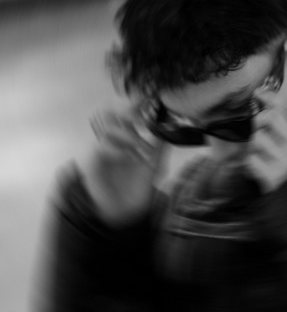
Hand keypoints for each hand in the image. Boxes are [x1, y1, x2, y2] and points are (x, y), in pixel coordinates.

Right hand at [80, 104, 165, 225]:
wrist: (123, 212)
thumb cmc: (137, 187)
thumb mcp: (154, 166)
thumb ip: (160, 146)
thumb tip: (170, 126)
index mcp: (125, 136)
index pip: (123, 109)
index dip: (134, 101)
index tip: (150, 98)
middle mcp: (110, 139)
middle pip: (108, 110)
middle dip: (126, 109)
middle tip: (143, 119)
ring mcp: (99, 149)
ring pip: (107, 127)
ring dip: (128, 135)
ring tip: (143, 150)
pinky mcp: (91, 162)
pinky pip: (99, 147)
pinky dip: (117, 149)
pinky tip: (128, 157)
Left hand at [246, 90, 286, 192]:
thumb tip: (263, 93)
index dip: (271, 97)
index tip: (259, 93)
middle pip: (271, 117)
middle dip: (259, 119)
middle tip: (258, 126)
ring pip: (257, 138)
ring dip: (254, 144)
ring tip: (262, 153)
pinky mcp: (271, 178)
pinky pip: (250, 159)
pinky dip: (250, 162)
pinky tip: (260, 167)